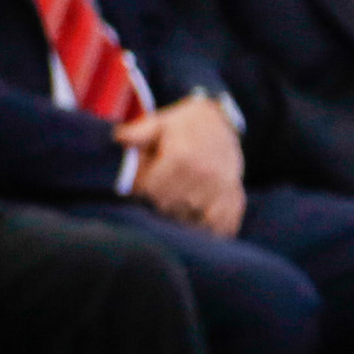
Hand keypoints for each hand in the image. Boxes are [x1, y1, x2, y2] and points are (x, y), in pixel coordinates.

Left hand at [118, 95, 243, 235]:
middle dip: (157, 206)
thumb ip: (138, 133)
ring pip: (189, 222)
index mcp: (181, 157)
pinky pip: (218, 229)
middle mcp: (203, 175)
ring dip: (178, 219)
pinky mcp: (235, 201)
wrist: (222, 124)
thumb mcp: (160, 123)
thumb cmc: (184, 126)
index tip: (140, 188)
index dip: (140, 192)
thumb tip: (119, 139)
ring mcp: (221, 190)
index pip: (150, 191)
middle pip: (167, 208)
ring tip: (174, 205)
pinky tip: (194, 221)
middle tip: (156, 197)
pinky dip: (205, 230)